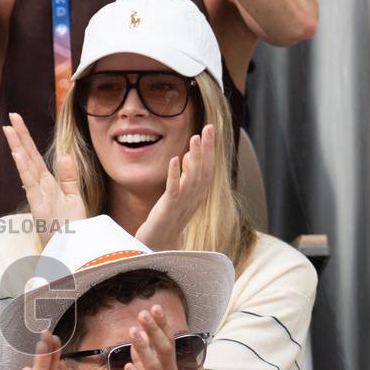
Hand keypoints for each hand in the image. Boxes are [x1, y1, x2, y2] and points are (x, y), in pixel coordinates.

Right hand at [3, 112, 86, 246]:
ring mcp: (38, 196)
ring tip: (9, 129)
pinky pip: (31, 183)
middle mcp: (40, 187)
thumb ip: (69, 177)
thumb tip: (63, 156)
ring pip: (26, 166)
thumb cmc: (73, 229)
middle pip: (28, 156)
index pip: (35, 157)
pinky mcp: (39, 206)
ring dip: (18, 147)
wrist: (73, 250)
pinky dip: (24, 168)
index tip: (18, 123)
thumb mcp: (74, 198)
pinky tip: (18, 153)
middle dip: (20, 136)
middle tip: (11, 117)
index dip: (27, 139)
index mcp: (48, 184)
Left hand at [123, 305, 198, 369]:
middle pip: (163, 352)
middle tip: (146, 311)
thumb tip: (138, 350)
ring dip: (144, 348)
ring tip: (135, 331)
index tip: (154, 308)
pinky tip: (128, 367)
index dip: (161, 327)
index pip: (166, 347)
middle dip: (155, 330)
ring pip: (155, 368)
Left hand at [135, 125, 214, 250]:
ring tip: (193, 138)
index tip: (209, 128)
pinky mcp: (168, 208)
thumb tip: (190, 154)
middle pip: (204, 169)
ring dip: (194, 157)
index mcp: (199, 193)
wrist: (159, 243)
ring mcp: (182, 203)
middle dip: (207, 148)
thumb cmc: (169, 217)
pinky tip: (174, 160)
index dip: (210, 148)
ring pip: (192, 177)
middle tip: (208, 127)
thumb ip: (186, 175)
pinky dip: (174, 174)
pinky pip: (173, 189)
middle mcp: (194, 197)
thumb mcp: (180, 193)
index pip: (208, 167)